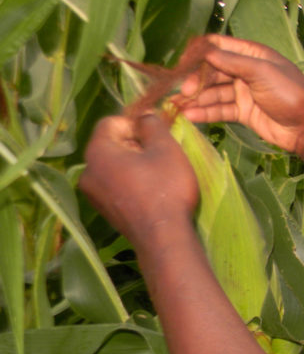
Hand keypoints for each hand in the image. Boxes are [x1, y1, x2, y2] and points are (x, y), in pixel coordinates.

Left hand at [80, 114, 198, 245]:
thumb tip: (144, 116)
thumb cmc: (166, 188)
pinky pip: (114, 184)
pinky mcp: (104, 210)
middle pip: (110, 144)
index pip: (110, 122)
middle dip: (134, 145)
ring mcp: (93, 194)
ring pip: (113, 166)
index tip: (156, 137)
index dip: (135, 124)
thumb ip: (152, 125)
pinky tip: (150, 193)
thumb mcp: (166, 148)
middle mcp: (87, 171)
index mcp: (97, 152)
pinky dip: (130, 182)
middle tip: (160, 156)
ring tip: (157, 176)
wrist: (164, 237)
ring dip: (134, 164)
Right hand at [174, 35, 303, 152]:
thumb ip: (233, 62)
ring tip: (176, 107)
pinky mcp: (242, 112)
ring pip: (214, 93)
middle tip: (184, 93)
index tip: (182, 62)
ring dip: (196, 99)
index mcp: (252, 54)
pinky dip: (205, 113)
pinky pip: (220, 109)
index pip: (219, 47)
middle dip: (196, 81)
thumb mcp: (262, 72)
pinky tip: (189, 116)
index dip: (200, 52)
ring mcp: (243, 92)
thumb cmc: (289, 93)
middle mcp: (245, 71)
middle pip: (212, 71)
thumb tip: (205, 51)